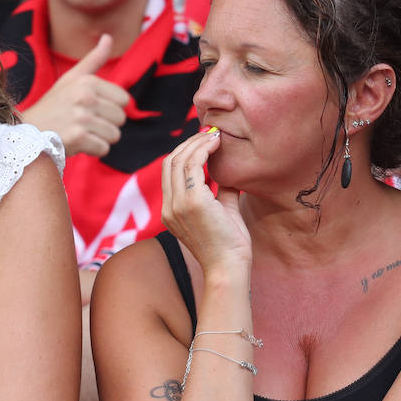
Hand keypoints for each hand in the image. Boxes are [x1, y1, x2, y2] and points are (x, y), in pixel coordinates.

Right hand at [20, 35, 131, 157]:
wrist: (27, 131)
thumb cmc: (53, 105)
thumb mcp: (71, 79)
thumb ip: (93, 59)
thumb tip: (108, 37)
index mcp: (87, 82)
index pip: (124, 100)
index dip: (111, 107)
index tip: (92, 108)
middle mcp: (85, 97)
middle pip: (121, 119)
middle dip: (106, 124)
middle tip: (85, 123)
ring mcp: (81, 118)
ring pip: (114, 135)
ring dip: (100, 138)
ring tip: (81, 133)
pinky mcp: (78, 138)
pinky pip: (104, 149)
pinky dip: (93, 150)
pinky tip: (77, 143)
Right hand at [162, 127, 251, 272]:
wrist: (229, 268)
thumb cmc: (229, 246)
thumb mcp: (224, 213)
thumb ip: (222, 192)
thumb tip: (231, 175)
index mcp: (171, 211)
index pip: (170, 172)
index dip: (185, 151)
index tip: (206, 141)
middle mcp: (169, 207)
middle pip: (171, 161)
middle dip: (191, 142)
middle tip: (211, 132)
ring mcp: (178, 205)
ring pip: (180, 159)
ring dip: (198, 143)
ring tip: (216, 135)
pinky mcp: (192, 202)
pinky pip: (192, 165)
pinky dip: (204, 150)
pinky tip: (218, 144)